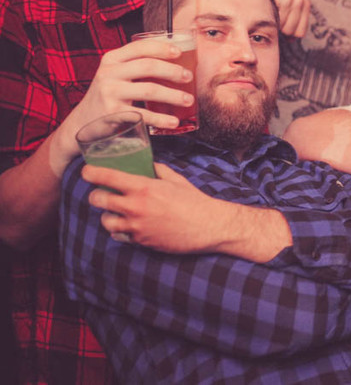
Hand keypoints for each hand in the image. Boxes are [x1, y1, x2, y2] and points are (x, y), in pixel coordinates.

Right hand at [50, 38, 193, 175]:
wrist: (83, 121)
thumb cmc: (109, 94)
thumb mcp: (116, 74)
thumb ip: (136, 64)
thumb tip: (177, 58)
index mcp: (111, 59)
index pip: (140, 47)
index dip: (162, 47)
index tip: (180, 52)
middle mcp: (108, 73)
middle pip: (148, 66)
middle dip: (173, 71)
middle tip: (189, 77)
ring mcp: (110, 93)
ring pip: (150, 89)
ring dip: (173, 95)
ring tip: (188, 100)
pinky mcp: (113, 113)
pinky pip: (143, 114)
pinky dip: (162, 119)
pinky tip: (174, 121)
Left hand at [84, 163, 228, 253]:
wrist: (208, 226)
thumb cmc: (194, 201)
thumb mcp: (176, 180)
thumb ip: (158, 170)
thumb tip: (148, 164)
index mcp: (144, 188)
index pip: (108, 177)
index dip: (92, 172)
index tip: (87, 171)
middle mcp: (136, 207)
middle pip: (98, 199)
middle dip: (96, 195)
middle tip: (101, 193)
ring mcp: (136, 226)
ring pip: (105, 220)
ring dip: (108, 214)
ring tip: (116, 211)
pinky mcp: (140, 241)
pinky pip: (119, 235)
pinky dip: (120, 230)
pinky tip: (128, 225)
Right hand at [266, 0, 309, 37]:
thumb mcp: (283, 5)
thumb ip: (290, 20)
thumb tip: (291, 39)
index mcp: (304, 4)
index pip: (300, 33)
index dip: (288, 34)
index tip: (279, 26)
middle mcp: (301, 1)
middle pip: (292, 32)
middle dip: (280, 28)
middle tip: (272, 15)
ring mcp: (294, 0)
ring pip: (285, 28)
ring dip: (274, 23)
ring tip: (268, 10)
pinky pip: (278, 20)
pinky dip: (269, 18)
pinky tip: (265, 7)